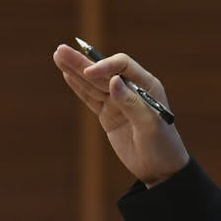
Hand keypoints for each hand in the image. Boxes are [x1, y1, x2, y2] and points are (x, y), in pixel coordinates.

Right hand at [53, 44, 188, 185]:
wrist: (161, 170)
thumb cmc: (162, 145)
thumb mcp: (149, 125)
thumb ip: (131, 103)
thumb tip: (113, 80)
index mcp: (146, 86)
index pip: (122, 67)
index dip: (105, 66)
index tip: (89, 73)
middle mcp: (131, 90)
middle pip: (103, 72)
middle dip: (82, 62)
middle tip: (60, 50)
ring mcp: (118, 102)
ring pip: (93, 84)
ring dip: (75, 71)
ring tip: (58, 56)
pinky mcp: (109, 115)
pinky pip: (91, 98)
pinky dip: (79, 87)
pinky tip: (67, 75)